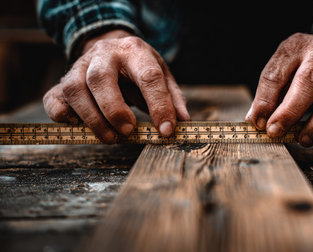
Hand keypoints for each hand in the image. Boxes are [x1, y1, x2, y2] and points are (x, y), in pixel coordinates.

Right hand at [43, 30, 189, 142]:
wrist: (112, 48)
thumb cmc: (139, 67)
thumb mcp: (162, 74)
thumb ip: (173, 98)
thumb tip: (183, 122)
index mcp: (134, 51)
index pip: (148, 77)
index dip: (159, 106)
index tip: (166, 131)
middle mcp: (103, 54)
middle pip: (100, 79)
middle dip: (114, 110)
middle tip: (128, 132)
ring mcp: (79, 66)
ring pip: (74, 89)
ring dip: (92, 118)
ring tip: (110, 137)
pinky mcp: (63, 81)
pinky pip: (54, 99)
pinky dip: (63, 116)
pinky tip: (80, 126)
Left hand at [246, 16, 312, 145]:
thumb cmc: (302, 72)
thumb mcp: (281, 75)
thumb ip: (268, 97)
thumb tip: (255, 121)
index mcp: (295, 46)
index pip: (276, 73)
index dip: (265, 101)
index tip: (260, 123)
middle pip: (308, 81)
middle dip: (290, 111)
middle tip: (277, 132)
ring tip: (304, 139)